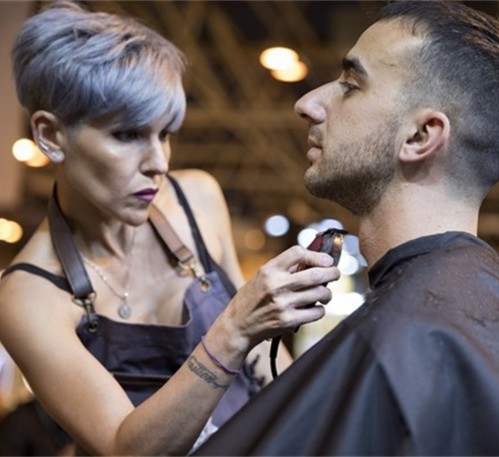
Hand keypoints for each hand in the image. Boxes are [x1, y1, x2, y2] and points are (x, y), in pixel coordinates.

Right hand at [212, 245, 339, 356]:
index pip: (298, 253)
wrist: (237, 326)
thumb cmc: (250, 299)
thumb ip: (283, 269)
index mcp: (269, 270)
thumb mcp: (261, 277)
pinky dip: (320, 310)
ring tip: (324, 295)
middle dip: (332, 273)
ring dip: (327, 294)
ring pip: (320, 293)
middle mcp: (276, 285)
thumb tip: (313, 261)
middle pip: (316, 274)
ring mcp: (283, 304)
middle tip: (335, 273)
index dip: (316, 255)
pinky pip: (316, 312)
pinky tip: (315, 309)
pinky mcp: (288, 321)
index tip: (326, 260)